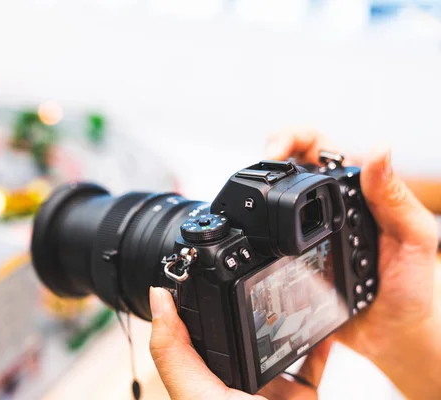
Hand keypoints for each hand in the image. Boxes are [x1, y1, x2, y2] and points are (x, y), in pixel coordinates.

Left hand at [149, 286, 332, 399]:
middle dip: (249, 309)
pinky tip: (324, 324)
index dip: (199, 305)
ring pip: (280, 345)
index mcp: (206, 381)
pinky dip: (322, 343)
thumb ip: (173, 350)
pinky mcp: (303, 396)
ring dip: (287, 320)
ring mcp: (273, 392)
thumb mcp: (194, 394)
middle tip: (252, 277)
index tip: (201, 274)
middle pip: (243, 336)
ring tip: (288, 292)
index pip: (200, 336)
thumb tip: (157, 298)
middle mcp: (238, 385)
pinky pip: (315, 364)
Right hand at [266, 129, 440, 398]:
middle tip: (256, 171)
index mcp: (355, 189)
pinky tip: (251, 234)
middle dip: (264, 158)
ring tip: (249, 200)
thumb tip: (379, 148)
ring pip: (271, 198)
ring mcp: (305, 231)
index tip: (275, 151)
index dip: (291, 138)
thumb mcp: (414, 238)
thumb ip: (394, 197)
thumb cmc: (412, 285)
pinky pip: (266, 238)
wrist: (392, 334)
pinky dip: (254, 231)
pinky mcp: (290, 257)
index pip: (317, 146)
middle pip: (285, 165)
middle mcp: (326, 205)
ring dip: (255, 192)